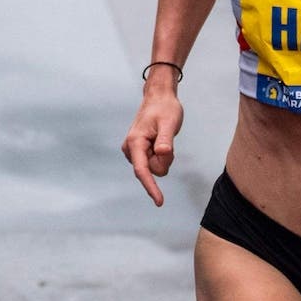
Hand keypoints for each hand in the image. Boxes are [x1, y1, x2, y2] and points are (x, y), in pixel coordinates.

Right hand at [120, 92, 182, 206]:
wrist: (159, 98)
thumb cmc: (164, 108)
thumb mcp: (169, 123)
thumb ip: (166, 140)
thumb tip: (162, 153)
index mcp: (135, 142)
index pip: (142, 171)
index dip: (151, 187)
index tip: (159, 201)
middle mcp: (130, 149)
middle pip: (153, 170)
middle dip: (164, 160)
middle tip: (167, 141)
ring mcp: (133, 151)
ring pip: (154, 168)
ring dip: (163, 157)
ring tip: (163, 138)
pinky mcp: (138, 152)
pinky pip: (154, 163)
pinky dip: (161, 156)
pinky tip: (160, 142)